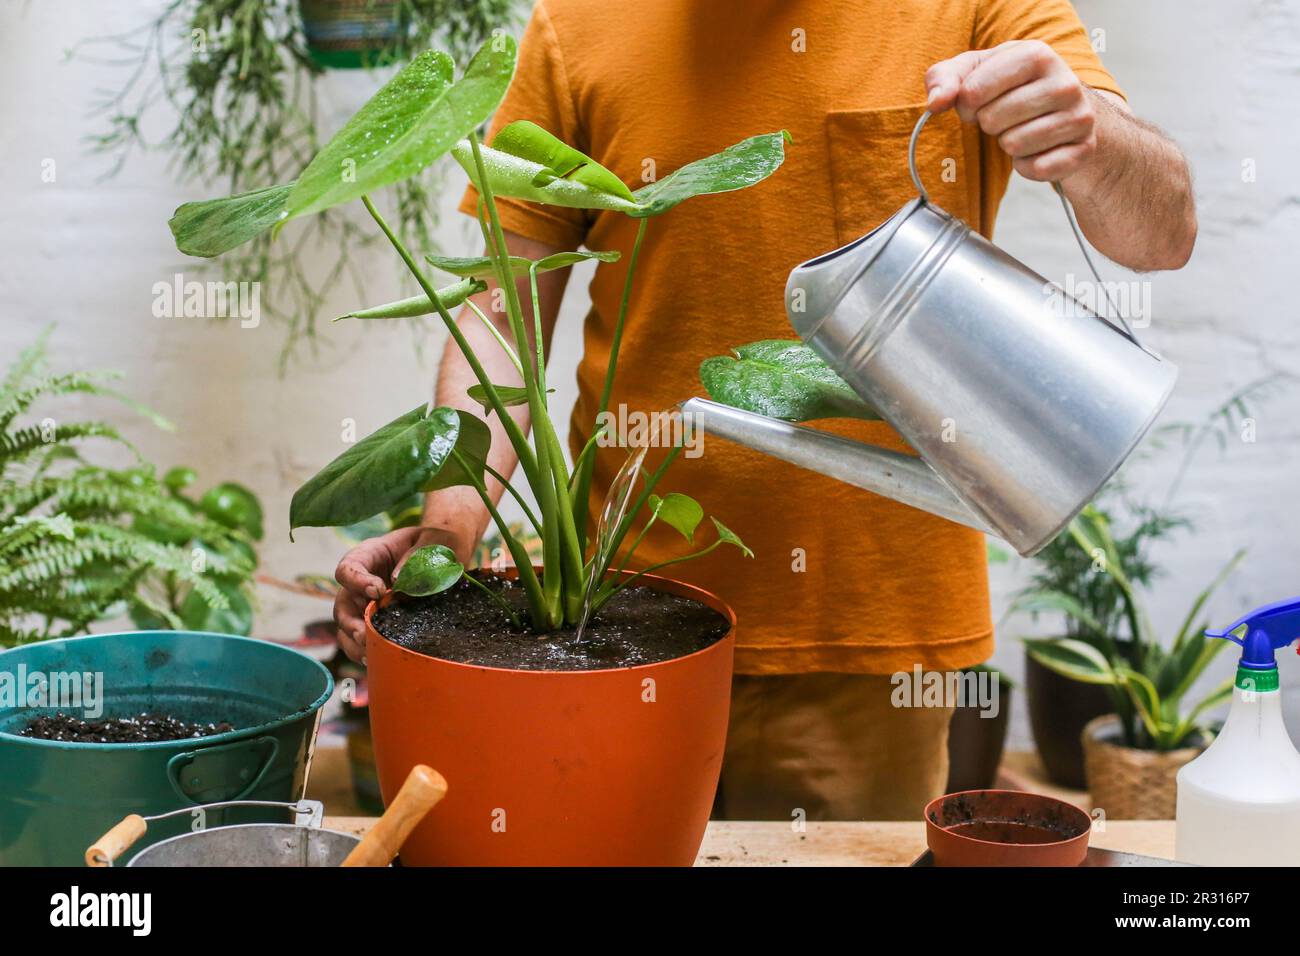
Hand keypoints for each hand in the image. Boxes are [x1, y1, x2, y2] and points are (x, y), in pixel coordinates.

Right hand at [332, 525, 470, 661]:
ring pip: (346, 627)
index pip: (348, 568)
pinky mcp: (375, 622)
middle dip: (351, 622)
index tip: (377, 591)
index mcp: (368, 556)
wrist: (444, 556)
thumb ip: (418, 553)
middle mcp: (360, 583)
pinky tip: (377, 661)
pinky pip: (360, 641)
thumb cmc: (435, 544)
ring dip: (354, 643)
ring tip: (370, 655)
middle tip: (365, 635)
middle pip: (342, 604)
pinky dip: (364, 652)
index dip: (357, 581)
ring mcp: (365, 605)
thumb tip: (398, 581)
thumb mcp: (432, 539)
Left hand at [925, 39, 1097, 182]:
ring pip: (1014, 146)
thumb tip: (935, 102)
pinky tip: (1037, 148)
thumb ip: (944, 79)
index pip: (974, 90)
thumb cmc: (1011, 87)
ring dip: (1008, 143)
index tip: (976, 100)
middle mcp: (1065, 83)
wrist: (1066, 110)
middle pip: (992, 120)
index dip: (966, 103)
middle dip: (989, 123)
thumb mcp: (975, 71)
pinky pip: (1036, 169)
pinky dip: (1027, 165)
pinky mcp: (1083, 149)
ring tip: (1022, 128)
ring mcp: (1079, 117)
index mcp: (1036, 55)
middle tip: (1003, 116)